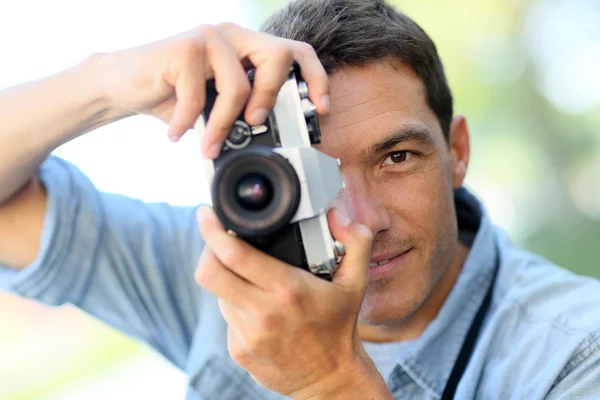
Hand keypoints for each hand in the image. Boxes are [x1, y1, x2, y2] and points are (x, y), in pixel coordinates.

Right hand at [97, 22, 329, 157]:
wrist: (123, 85)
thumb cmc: (173, 96)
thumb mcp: (216, 108)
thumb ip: (242, 114)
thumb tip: (273, 143)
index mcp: (247, 47)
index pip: (295, 52)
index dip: (315, 78)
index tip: (321, 110)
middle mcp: (233, 36)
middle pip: (278, 57)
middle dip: (271, 98)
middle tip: (253, 125)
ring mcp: (208, 37)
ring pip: (238, 86)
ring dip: (222, 126)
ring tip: (207, 145)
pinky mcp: (183, 47)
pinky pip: (199, 95)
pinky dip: (188, 122)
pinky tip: (177, 133)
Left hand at [194, 206, 383, 397]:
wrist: (330, 378)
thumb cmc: (340, 326)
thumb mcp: (356, 281)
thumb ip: (354, 240)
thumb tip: (335, 213)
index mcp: (288, 289)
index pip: (234, 254)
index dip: (212, 229)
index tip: (207, 214)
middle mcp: (262, 313)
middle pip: (209, 272)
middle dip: (206, 249)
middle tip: (216, 240)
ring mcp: (247, 335)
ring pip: (218, 293)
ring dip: (228, 279)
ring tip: (253, 279)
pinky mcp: (238, 350)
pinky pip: (227, 316)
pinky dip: (236, 305)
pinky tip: (258, 307)